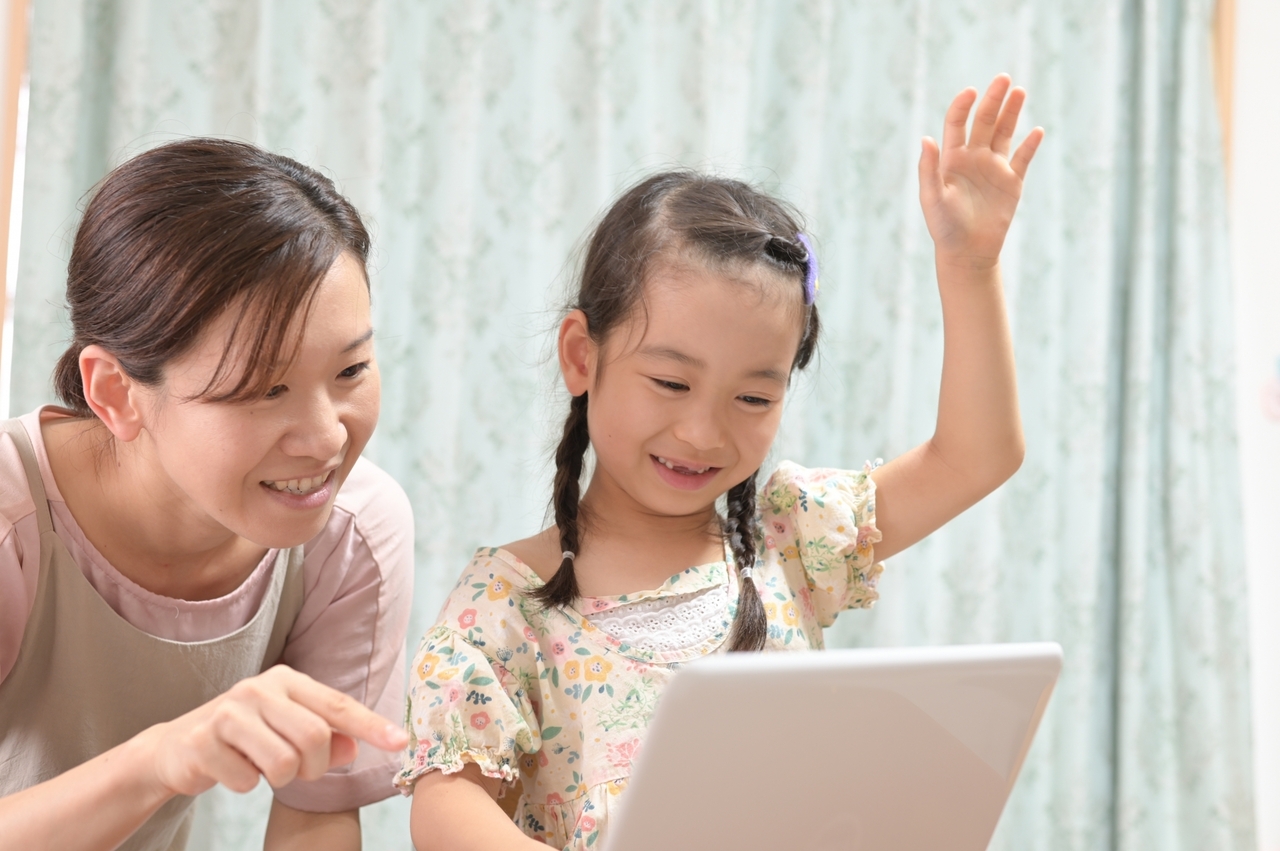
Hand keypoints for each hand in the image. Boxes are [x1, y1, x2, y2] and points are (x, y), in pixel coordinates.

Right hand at [142, 665, 408, 797]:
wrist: (174, 748)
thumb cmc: (244, 738)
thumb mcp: (286, 730)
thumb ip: (325, 737)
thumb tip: (352, 749)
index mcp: (285, 680)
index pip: (338, 704)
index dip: (371, 726)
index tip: (400, 742)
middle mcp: (258, 689)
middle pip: (315, 738)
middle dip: (314, 768)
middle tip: (297, 771)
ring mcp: (228, 713)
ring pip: (284, 763)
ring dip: (279, 779)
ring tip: (261, 767)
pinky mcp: (203, 742)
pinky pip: (247, 781)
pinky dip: (245, 785)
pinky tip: (230, 769)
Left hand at [919, 73, 1043, 269]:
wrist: (967, 252)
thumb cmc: (944, 227)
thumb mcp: (932, 198)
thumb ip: (929, 169)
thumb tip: (926, 139)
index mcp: (951, 159)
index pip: (957, 124)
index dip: (963, 106)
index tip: (971, 92)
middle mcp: (973, 159)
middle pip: (985, 122)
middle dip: (994, 100)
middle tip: (1004, 79)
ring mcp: (994, 169)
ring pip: (1004, 133)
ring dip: (1012, 113)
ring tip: (1020, 91)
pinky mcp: (1011, 183)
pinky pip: (1022, 159)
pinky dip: (1030, 145)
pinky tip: (1037, 131)